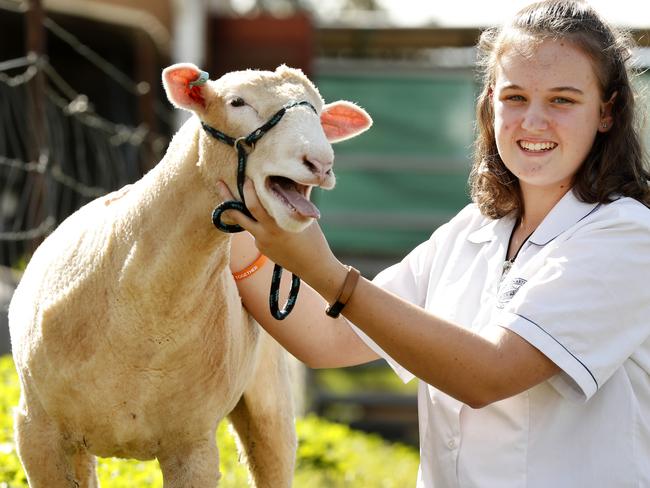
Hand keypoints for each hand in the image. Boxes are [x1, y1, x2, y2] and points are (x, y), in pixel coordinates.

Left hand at [215, 179, 340, 284]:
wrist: (313, 267)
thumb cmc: (313, 239)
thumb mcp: (305, 217)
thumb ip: (298, 198)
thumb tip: (298, 178)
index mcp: (276, 223)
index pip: (255, 204)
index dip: (248, 190)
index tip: (246, 177)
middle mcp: (264, 233)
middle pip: (238, 213)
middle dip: (227, 197)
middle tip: (220, 183)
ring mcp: (261, 242)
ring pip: (244, 222)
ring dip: (233, 210)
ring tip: (224, 197)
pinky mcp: (261, 248)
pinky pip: (255, 231)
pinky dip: (258, 223)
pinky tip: (266, 222)